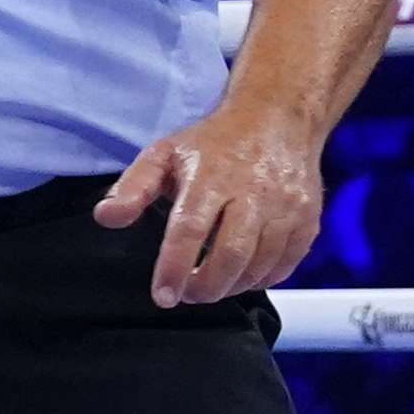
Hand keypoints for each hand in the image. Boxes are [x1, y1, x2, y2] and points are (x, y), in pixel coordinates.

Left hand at [96, 94, 328, 305]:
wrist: (277, 118)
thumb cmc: (214, 142)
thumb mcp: (165, 154)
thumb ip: (133, 187)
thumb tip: (106, 217)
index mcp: (211, 177)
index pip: (190, 230)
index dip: (175, 267)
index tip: (163, 295)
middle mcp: (253, 192)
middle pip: (231, 255)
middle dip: (205, 286)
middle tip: (186, 294)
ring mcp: (286, 207)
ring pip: (260, 265)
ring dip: (231, 287)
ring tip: (209, 286)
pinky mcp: (307, 220)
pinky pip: (285, 264)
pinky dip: (261, 279)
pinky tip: (240, 277)